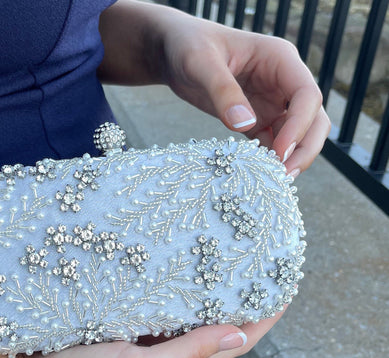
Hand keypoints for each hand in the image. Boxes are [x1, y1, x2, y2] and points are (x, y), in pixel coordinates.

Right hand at [0, 247, 281, 357]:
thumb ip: (187, 353)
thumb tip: (240, 335)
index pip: (234, 336)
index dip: (263, 312)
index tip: (284, 280)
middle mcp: (163, 340)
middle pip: (213, 311)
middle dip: (237, 285)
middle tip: (253, 249)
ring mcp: (140, 322)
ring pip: (184, 296)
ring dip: (204, 272)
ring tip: (219, 240)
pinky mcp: (117, 308)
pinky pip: (152, 287)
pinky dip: (167, 270)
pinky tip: (169, 246)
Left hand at [157, 16, 329, 175]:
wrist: (172, 52)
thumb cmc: (187, 46)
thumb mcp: (200, 64)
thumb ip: (223, 92)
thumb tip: (245, 125)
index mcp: (279, 60)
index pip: (306, 95)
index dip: (300, 125)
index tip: (280, 151)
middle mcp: (282, 82)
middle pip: (313, 118)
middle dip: (305, 147)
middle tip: (285, 175)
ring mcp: (271, 102)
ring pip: (296, 134)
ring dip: (289, 158)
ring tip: (273, 182)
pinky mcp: (256, 119)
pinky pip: (271, 142)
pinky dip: (268, 159)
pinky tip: (257, 175)